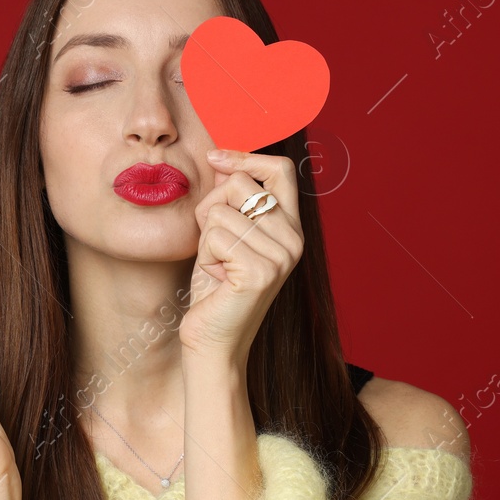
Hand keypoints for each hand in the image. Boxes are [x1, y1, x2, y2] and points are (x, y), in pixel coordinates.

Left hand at [179, 148, 304, 366]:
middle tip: (215, 245)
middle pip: (240, 184)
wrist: (212, 342)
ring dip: (206, 239)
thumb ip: (230, 199)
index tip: (214, 158)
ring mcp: (281, 256)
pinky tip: (217, 279)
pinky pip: (215, 236)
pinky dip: (205, 256)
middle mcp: (294, 239)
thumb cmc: (215, 289)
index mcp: (291, 228)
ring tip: (218, 267)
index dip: (245, 158)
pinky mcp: (261, 271)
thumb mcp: (224, 234)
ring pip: (221, 211)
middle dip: (212, 208)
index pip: (281, 170)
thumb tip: (220, 158)